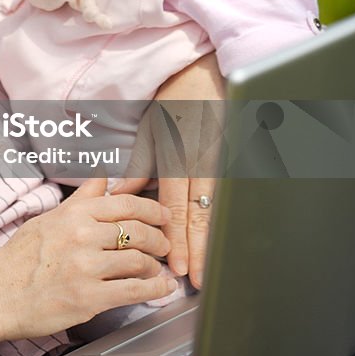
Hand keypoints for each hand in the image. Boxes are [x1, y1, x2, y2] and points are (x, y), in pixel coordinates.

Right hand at [0, 178, 172, 355]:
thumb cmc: (18, 260)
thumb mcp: (48, 219)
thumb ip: (81, 199)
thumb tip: (102, 176)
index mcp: (74, 214)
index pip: (125, 203)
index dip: (152, 210)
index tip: (163, 216)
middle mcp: (82, 236)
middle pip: (138, 231)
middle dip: (159, 239)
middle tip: (165, 245)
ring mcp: (86, 268)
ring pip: (139, 260)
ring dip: (156, 266)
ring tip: (158, 269)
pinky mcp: (89, 298)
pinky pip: (134, 291)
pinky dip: (155, 289)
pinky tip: (162, 289)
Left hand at [112, 53, 224, 288]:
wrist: (208, 73)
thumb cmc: (175, 101)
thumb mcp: (150, 129)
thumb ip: (138, 165)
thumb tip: (119, 195)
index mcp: (177, 156)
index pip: (176, 208)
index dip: (178, 241)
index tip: (177, 269)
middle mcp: (202, 164)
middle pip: (200, 216)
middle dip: (199, 252)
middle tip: (198, 282)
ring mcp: (223, 162)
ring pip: (218, 210)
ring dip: (213, 241)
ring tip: (212, 269)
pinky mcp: (235, 161)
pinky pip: (229, 197)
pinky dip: (224, 220)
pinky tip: (223, 240)